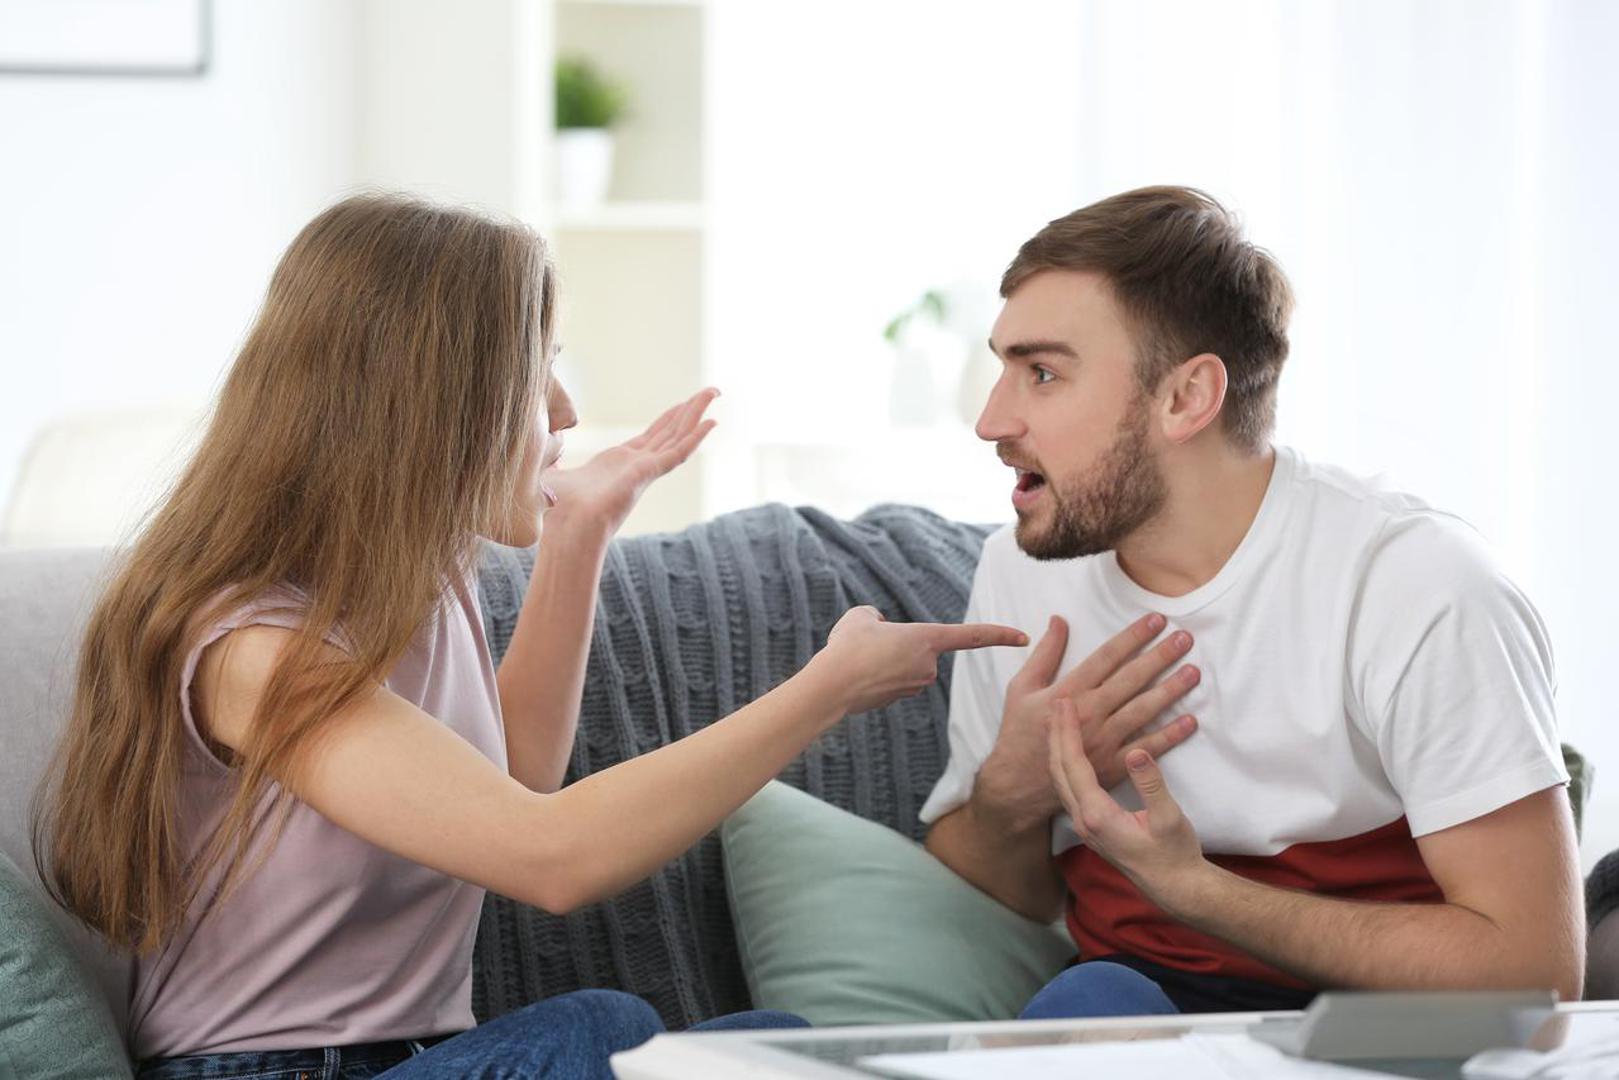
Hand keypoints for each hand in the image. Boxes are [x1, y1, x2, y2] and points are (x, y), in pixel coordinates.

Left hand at [543, 389, 718, 538]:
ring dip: (697, 414)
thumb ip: (548, 460)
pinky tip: (711, 422)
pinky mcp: (648, 474)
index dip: (667, 420)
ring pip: (678, 436)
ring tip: (714, 393)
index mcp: (617, 465)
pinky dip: (695, 437)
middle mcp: (636, 466)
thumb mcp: (550, 474)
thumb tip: (531, 452)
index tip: (682, 405)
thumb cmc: (556, 512)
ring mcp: (645, 470)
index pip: (650, 437)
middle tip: (709, 393)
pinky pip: (678, 452)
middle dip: (688, 411)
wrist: (566, 531)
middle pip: (669, 431)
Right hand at [817, 606, 1027, 714]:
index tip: (1023, 636)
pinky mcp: (897, 699)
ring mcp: (913, 686)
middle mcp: (927, 666)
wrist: (831, 686)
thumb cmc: (848, 647)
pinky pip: (890, 679)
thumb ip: (877, 619)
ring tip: (857, 660)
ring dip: (882, 660)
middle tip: (866, 643)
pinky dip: (875, 675)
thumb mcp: (861, 617)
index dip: (999, 634)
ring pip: (901, 664)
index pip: (972, 636)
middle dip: (895, 643)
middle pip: (918, 647)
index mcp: (927, 639)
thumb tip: (879, 629)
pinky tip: (856, 676)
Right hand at [976, 613, 1200, 832]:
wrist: (1018, 785)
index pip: (1107, 657)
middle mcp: (1089, 714)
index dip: (1133, 637)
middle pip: (1131, 679)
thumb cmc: (1019, 732)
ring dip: (1171, 690)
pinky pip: (1146, 748)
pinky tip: (1190, 720)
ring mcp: (1103, 741)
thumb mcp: (1021, 688)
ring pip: (1143, 710)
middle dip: (1159, 656)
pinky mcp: (1112, 766)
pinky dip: (1170, 735)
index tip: (1156, 621)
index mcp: (1068, 692)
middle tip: (1185, 639)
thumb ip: (1044, 654)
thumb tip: (1059, 620)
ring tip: (1194, 672)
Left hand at [1049, 697, 1208, 911]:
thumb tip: (1136, 752)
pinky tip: (1072, 752)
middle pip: (1059, 769)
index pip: (1074, 764)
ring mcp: (1085, 825)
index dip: (1067, 731)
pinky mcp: (1092, 826)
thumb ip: (1151, 785)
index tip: (1065, 703)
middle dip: (1056, 734)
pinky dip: (1067, 763)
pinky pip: (1070, 788)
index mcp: (1097, 815)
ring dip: (1059, 748)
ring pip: (1062, 779)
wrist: (1175, 888)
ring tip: (1059, 721)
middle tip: (1057, 703)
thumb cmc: (1175, 855)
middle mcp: (1083, 820)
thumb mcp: (1169, 818)